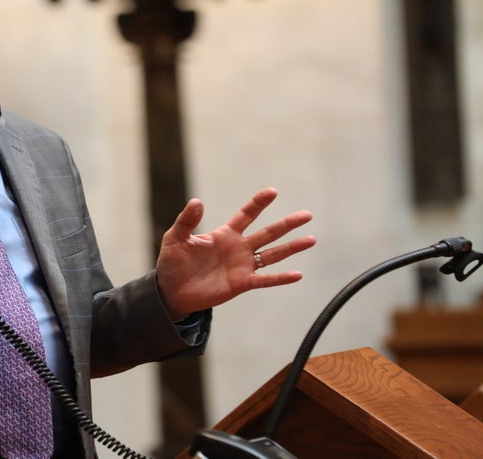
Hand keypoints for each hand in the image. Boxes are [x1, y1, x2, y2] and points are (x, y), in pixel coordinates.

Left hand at [155, 188, 314, 319]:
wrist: (171, 291)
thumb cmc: (173, 262)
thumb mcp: (176, 238)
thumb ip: (187, 220)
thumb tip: (197, 201)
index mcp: (224, 234)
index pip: (246, 215)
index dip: (259, 203)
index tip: (273, 191)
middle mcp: (238, 247)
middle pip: (267, 232)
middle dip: (287, 224)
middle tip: (307, 214)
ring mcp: (242, 266)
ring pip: (272, 254)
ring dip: (291, 248)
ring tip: (311, 239)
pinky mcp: (241, 283)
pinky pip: (265, 279)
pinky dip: (280, 278)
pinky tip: (298, 274)